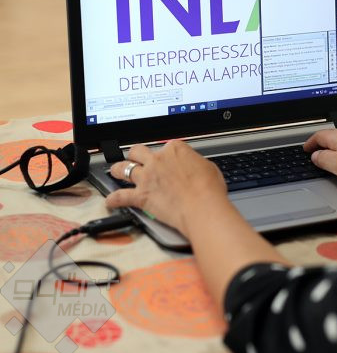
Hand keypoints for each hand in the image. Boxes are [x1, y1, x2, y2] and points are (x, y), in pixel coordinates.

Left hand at [106, 140, 228, 237]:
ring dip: (118, 169)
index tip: (168, 160)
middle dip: (136, 155)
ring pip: (123, 168)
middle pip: (138, 151)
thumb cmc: (209, 188)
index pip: (166, 146)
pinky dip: (114, 199)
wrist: (202, 206)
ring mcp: (147, 177)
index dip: (167, 154)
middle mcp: (158, 160)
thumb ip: (195, 164)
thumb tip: (194, 168)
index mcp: (175, 149)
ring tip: (116, 171)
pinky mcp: (141, 196)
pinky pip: (121, 196)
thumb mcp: (209, 167)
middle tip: (136, 158)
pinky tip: (110, 201)